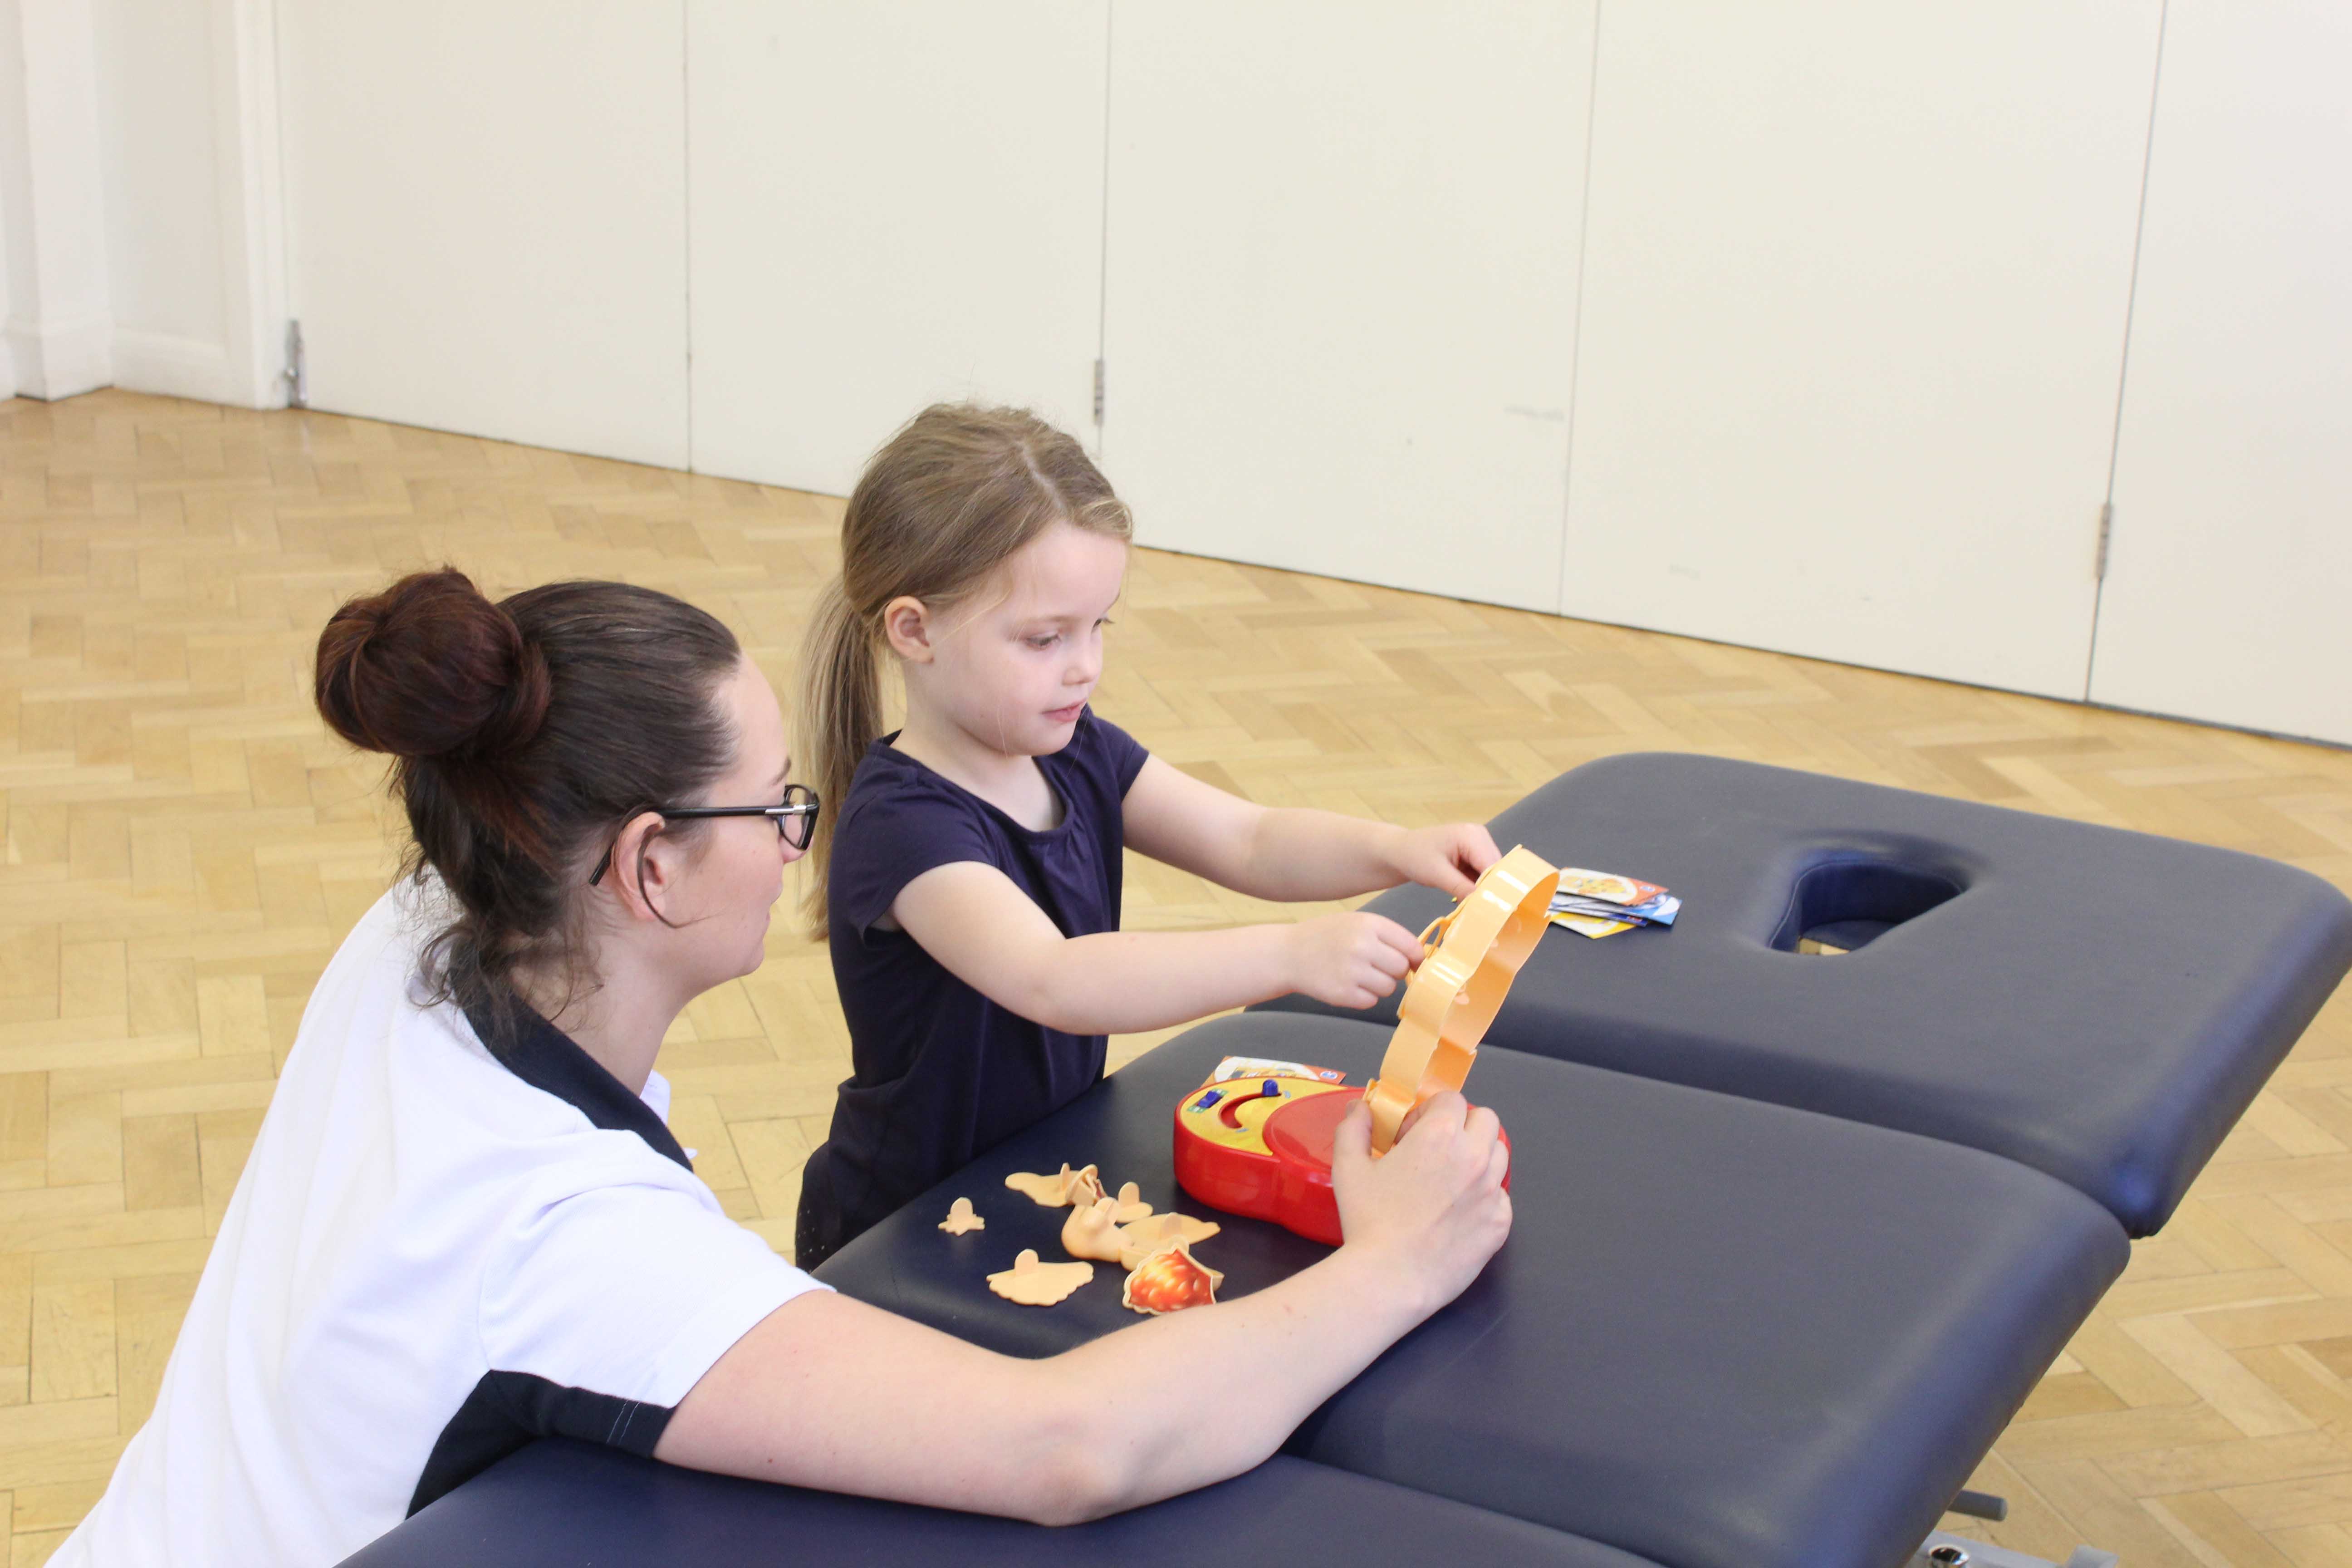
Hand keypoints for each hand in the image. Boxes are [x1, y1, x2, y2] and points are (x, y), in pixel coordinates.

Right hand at [1283, 911, 1423, 1009]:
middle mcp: (1361, 945)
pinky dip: (1364, 997)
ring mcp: (1352, 971)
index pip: (1411, 946)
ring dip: (1379, 986)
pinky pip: (1371, 1001)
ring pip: (1389, 988)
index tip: (1411, 963)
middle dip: (1393, 971)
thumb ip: (1388, 936)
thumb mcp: (1356, 922)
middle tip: (1375, 967)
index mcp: (1369, 924)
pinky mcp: (1343, 994)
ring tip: (1359, 975)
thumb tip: (1420, 960)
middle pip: (1401, 969)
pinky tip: (1348, 984)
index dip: (1415, 958)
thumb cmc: (1328, 937)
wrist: (1289, 954)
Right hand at [1329, 1093, 1510, 1312]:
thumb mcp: (1348, 1168)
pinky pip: (1501, 1195)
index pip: (1451, 1098)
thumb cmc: (1367, 1221)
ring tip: (1449, 1179)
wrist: (1391, 1278)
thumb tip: (1362, 1108)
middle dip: (1462, 1125)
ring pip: (1498, 1154)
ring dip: (1477, 1156)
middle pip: (1485, 1119)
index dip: (1429, 1110)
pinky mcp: (1501, 1222)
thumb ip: (1354, 1128)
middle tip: (1436, 1149)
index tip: (1412, 1132)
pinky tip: (1456, 1212)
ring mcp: (1492, 1191)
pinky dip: (1484, 1196)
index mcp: (1440, 1135)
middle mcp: (1474, 1157)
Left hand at [1382, 823, 1500, 898]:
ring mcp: (1478, 843)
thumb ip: (1462, 888)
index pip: (1493, 865)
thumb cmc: (1414, 857)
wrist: (1401, 851)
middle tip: (1489, 912)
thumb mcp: (1437, 875)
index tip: (1497, 909)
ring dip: (1486, 889)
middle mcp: (1479, 836)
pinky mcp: (1474, 853)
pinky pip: (1483, 873)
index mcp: (1471, 836)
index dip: (1496, 887)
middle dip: (1492, 889)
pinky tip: (1473, 899)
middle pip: (1496, 868)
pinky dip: (1479, 886)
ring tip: (1480, 908)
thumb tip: (1485, 904)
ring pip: (1492, 872)